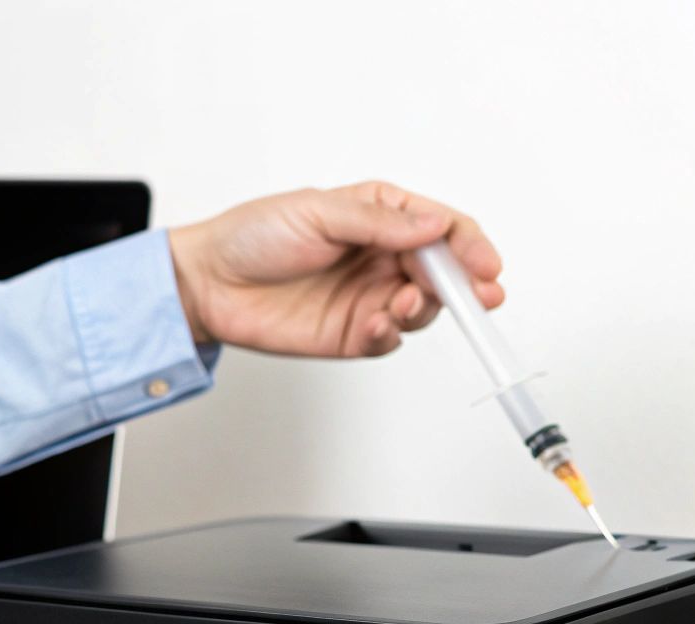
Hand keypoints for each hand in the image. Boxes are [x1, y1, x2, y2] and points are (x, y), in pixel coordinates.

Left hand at [167, 181, 502, 357]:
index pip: (443, 229)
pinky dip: (391, 334)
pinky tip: (374, 325)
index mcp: (381, 216)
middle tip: (477, 296)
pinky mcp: (357, 333)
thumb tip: (434, 225)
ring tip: (402, 304)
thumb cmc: (254, 236)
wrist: (208, 284)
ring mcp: (374, 296)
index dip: (471, 246)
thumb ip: (379, 222)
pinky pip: (391, 339)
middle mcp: (384, 256)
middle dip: (466, 286)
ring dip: (425, 308)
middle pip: (446, 272)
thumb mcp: (317, 212)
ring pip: (426, 308)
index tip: (486, 265)